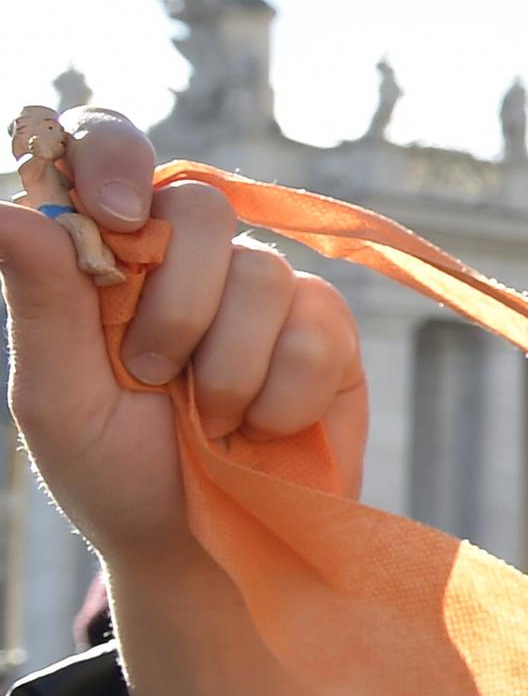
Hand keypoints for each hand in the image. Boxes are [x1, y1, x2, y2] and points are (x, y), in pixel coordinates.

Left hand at [0, 108, 373, 695]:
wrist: (206, 550)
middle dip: (176, 301)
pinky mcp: (327, 330)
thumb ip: (43, 304)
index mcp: (104, 255)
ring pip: (261, 271)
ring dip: (227, 364)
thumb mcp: (58, 401)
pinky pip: (318, 325)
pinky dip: (281, 390)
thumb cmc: (115, 477)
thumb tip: (9, 209)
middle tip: (152, 374)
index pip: (106, 145)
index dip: (114, 151)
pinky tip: (259, 426)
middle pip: (196, 204)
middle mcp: (182, 257)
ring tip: (208, 419)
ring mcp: (260, 291)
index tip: (115, 211)